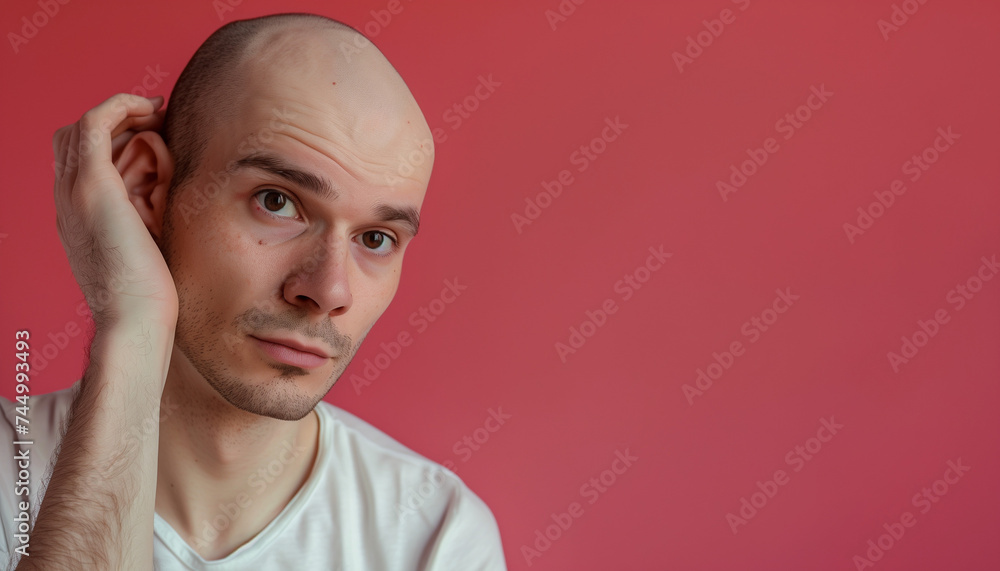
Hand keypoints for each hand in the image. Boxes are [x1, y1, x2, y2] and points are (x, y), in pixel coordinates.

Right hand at [52, 93, 177, 327]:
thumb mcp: (144, 253)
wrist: (134, 318)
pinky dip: (121, 105)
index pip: (78, 161)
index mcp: (74, 217)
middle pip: (75, 137)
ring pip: (84, 126)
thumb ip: (145, 226)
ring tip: (158, 114)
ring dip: (121, 112)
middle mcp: (66, 200)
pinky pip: (96, 122)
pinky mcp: (93, 184)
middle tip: (156, 121)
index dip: (111, 140)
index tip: (151, 135)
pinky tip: (152, 108)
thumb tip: (169, 210)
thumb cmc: (149, 297)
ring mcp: (74, 190)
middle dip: (114, 122)